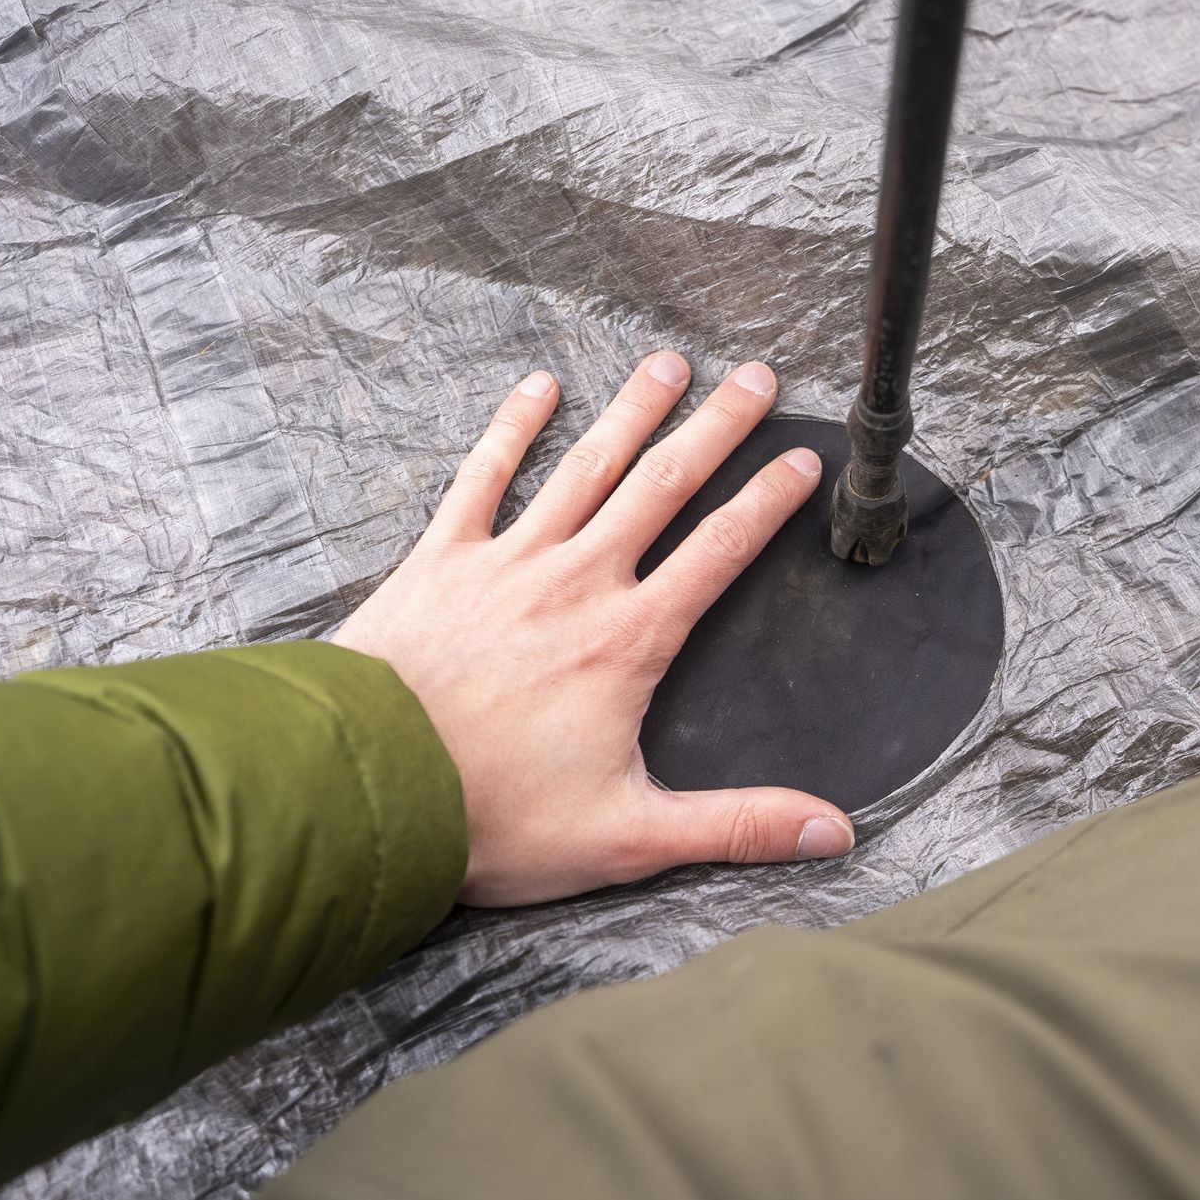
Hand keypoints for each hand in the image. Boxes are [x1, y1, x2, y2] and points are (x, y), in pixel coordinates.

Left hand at [334, 353, 855, 906]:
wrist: (367, 789)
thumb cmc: (492, 817)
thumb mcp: (628, 836)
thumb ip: (736, 826)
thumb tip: (832, 834)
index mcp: (628, 640)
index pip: (720, 550)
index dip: (767, 499)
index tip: (802, 457)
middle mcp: (577, 581)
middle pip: (662, 486)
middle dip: (716, 426)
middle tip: (756, 376)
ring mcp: (507, 562)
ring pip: (585, 466)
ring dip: (632, 411)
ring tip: (669, 363)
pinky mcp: (440, 560)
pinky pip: (483, 476)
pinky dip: (512, 427)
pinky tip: (537, 387)